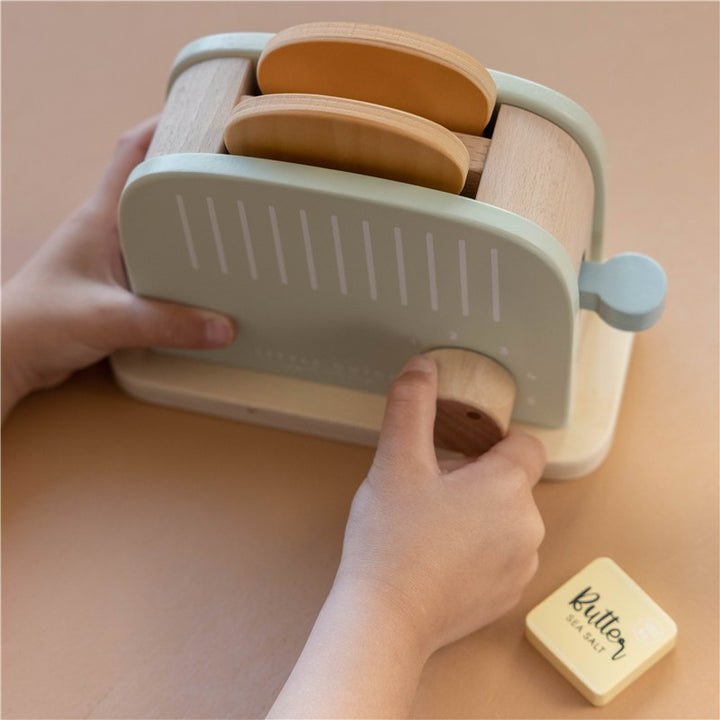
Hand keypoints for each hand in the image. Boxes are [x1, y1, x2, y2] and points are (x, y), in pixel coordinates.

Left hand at [1, 117, 235, 419]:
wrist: (9, 355)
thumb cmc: (41, 323)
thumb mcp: (107, 319)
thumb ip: (167, 324)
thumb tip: (225, 327)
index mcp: (101, 216)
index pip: (132, 152)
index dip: (164, 126)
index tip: (204, 118)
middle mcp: (108, 227)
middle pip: (152, 183)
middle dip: (190, 173)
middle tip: (234, 175)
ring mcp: (111, 254)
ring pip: (157, 223)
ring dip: (187, 220)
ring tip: (231, 223)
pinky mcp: (116, 281)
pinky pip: (156, 258)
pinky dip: (181, 258)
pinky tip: (205, 273)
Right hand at [339, 355, 545, 654]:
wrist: (386, 619)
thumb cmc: (392, 537)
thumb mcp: (396, 461)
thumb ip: (411, 406)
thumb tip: (423, 365)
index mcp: (507, 486)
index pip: (526, 445)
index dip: (494, 442)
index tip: (460, 452)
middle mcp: (528, 526)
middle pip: (511, 483)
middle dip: (477, 479)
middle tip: (430, 492)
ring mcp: (521, 567)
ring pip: (506, 520)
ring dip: (479, 516)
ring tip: (432, 527)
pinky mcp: (507, 599)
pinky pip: (502, 557)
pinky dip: (479, 553)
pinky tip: (440, 561)